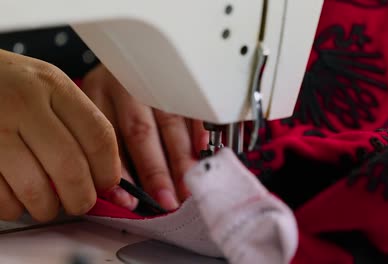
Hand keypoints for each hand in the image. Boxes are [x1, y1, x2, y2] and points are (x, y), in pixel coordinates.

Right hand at [0, 50, 119, 221]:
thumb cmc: (9, 86)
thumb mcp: (47, 85)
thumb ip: (76, 121)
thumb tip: (104, 173)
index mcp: (54, 85)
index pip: (98, 135)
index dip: (108, 169)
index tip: (106, 183)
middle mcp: (24, 103)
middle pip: (70, 166)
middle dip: (81, 197)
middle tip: (80, 203)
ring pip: (35, 188)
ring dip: (47, 208)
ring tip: (48, 206)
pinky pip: (1, 196)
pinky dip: (13, 208)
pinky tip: (17, 200)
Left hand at [81, 64, 207, 210]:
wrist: (130, 48)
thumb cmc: (115, 95)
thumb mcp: (101, 117)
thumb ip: (113, 156)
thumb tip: (126, 198)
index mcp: (96, 94)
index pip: (109, 140)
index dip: (122, 175)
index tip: (133, 202)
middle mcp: (124, 84)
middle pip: (141, 131)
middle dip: (157, 170)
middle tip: (169, 199)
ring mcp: (154, 78)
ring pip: (169, 121)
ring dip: (181, 157)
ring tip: (188, 184)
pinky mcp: (178, 76)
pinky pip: (190, 103)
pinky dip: (199, 128)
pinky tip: (203, 148)